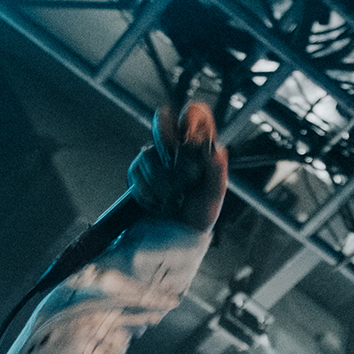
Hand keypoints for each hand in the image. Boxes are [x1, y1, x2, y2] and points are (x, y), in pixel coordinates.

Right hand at [126, 102, 227, 230]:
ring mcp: (155, 159)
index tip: (188, 134)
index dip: (190, 115)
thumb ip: (217, 172)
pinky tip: (158, 204)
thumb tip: (216, 150)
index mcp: (200, 147)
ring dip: (162, 182)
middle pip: (162, 120)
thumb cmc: (199, 216)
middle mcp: (176, 147)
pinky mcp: (137, 174)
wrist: (175, 240)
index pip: (195, 113)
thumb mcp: (214, 196)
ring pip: (148, 154)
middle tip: (176, 164)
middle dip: (166, 143)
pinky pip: (135, 173)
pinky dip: (147, 193)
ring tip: (173, 199)